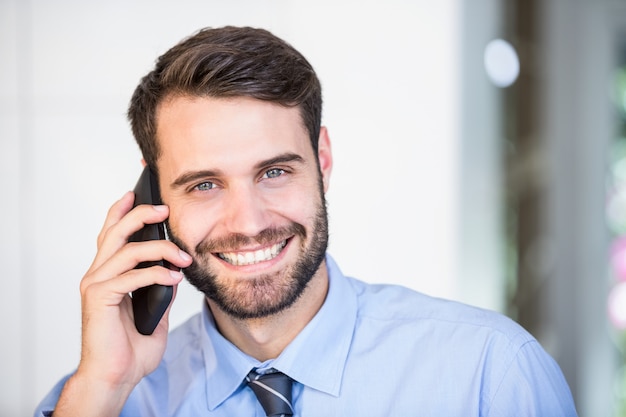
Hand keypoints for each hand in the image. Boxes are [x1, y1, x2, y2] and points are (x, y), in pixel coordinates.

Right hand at [54, 191, 192, 415]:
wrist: (117, 376)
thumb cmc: (132, 347)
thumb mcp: (155, 310)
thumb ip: (160, 287)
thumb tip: (175, 269)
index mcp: (107, 274)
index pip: (112, 233)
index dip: (122, 210)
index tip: (138, 191)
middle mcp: (97, 274)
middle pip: (115, 231)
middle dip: (140, 214)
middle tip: (164, 208)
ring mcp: (95, 285)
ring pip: (127, 249)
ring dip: (161, 248)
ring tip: (183, 256)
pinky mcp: (99, 298)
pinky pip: (132, 276)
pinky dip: (157, 273)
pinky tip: (174, 278)